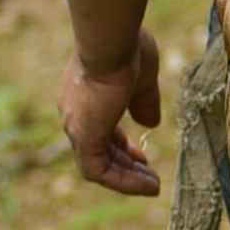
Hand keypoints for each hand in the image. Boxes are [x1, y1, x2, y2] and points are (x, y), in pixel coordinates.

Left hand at [62, 35, 162, 197]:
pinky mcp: (84, 138)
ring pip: (98, 164)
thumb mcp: (142, 80)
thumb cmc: (127, 52)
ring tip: (153, 186)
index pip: (102, 130)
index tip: (142, 156)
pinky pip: (99, 171)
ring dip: (127, 178)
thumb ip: (144, 102)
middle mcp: (76, 116)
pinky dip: (123, 181)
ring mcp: (78, 128)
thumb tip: (151, 123)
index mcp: (86, 99)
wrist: (109, 43)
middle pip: (100, 150)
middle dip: (126, 165)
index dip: (122, 146)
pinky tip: (147, 185)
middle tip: (150, 176)